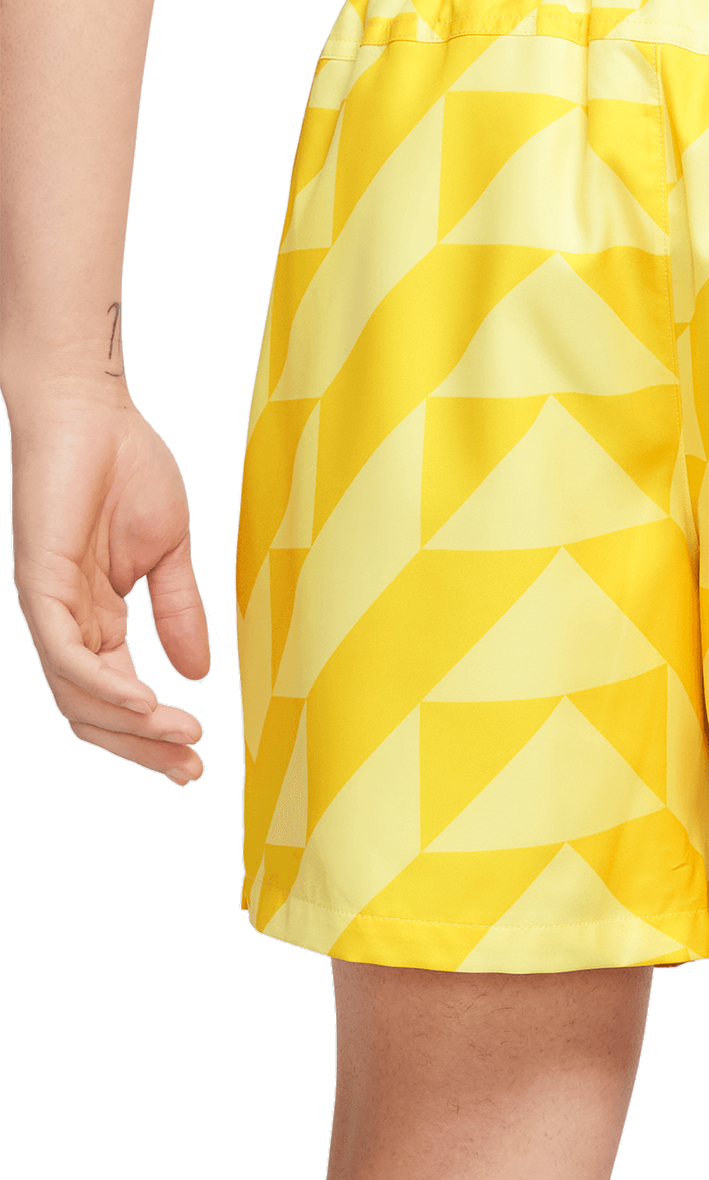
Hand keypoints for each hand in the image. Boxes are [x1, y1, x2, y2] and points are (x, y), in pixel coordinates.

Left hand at [8, 384, 209, 781]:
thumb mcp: (172, 553)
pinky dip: (104, 685)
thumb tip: (198, 672)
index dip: (154, 734)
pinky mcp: (39, 584)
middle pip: (92, 712)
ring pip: (76, 695)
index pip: (117, 696)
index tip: (198, 758)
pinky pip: (67, 654)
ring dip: (128, 726)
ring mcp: (49, 606)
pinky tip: (145, 701)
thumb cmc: (128, 467)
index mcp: (96, 617)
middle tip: (190, 768)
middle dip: (142, 748)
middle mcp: (66, 622)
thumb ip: (180, 612)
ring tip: (180, 736)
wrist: (93, 411)